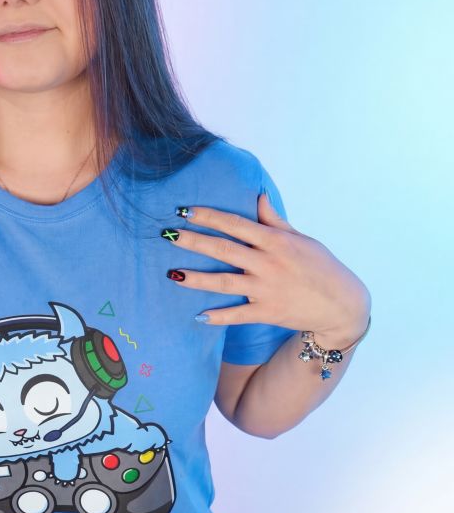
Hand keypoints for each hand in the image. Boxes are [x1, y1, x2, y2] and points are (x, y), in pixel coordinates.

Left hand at [165, 193, 370, 343]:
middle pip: (224, 250)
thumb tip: (258, 196)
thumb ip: (275, 220)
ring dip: (196, 278)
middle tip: (168, 235)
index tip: (185, 211)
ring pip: (224, 283)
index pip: (235, 224)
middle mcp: (268, 263)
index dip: (209, 216)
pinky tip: (198, 315)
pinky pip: (237, 315)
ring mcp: (266, 289)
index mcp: (275, 241)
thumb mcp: (301, 238)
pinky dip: (218, 316)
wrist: (342, 304)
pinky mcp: (267, 312)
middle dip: (194, 242)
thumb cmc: (321, 267)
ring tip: (172, 275)